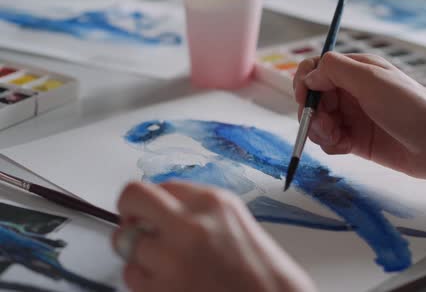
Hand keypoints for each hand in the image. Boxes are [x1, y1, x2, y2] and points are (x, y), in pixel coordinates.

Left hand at [113, 182, 315, 291]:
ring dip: (140, 253)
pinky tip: (169, 282)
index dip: (155, 202)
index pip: (162, 185)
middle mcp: (190, 224)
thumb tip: (160, 206)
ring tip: (167, 264)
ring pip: (126, 242)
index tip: (152, 212)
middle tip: (134, 224)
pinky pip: (131, 275)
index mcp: (212, 202)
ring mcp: (173, 258)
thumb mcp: (233, 220)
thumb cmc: (259, 268)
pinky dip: (144, 280)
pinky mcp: (162, 289)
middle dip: (129, 210)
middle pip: (133, 197)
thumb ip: (197, 208)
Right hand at [293, 52, 425, 179]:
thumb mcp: (370, 79)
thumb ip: (334, 70)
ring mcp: (354, 117)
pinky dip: (330, 144)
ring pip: (318, 122)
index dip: (304, 83)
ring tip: (338, 138)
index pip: (315, 69)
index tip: (306, 98)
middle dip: (312, 112)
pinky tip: (345, 147)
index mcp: (355, 70)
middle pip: (313, 98)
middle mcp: (352, 92)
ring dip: (319, 130)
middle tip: (326, 124)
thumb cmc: (411, 107)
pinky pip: (330, 141)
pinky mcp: (357, 141)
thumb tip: (309, 76)